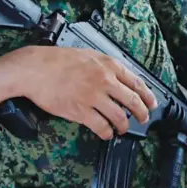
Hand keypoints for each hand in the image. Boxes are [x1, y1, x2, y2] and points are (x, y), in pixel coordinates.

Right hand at [0, 46, 157, 139]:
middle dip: (142, 113)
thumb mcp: (86, 54)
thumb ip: (104, 65)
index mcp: (107, 65)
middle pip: (133, 101)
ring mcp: (93, 97)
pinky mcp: (81, 112)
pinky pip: (102, 127)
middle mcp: (104, 80)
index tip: (151, 103)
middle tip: (143, 119)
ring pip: (120, 117)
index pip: (136, 82)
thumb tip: (117, 77)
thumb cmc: (56, 60)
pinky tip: (106, 133)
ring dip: (123, 126)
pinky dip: (107, 133)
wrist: (35, 69)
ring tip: (121, 128)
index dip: (147, 96)